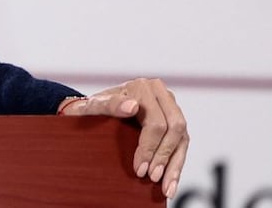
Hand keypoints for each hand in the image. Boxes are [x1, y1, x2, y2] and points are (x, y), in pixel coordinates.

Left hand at [60, 78, 188, 198]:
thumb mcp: (93, 106)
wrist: (93, 111)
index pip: (155, 122)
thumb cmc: (91, 109)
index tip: (139, 170)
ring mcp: (170, 106)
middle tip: (151, 177)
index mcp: (142, 87)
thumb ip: (109, 104)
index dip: (149, 148)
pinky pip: (182, 144)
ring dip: (174, 165)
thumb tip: (132, 107)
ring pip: (182, 138)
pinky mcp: (175, 121)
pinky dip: (177, 165)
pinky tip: (170, 182)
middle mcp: (160, 93)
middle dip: (163, 157)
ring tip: (165, 187)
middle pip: (174, 129)